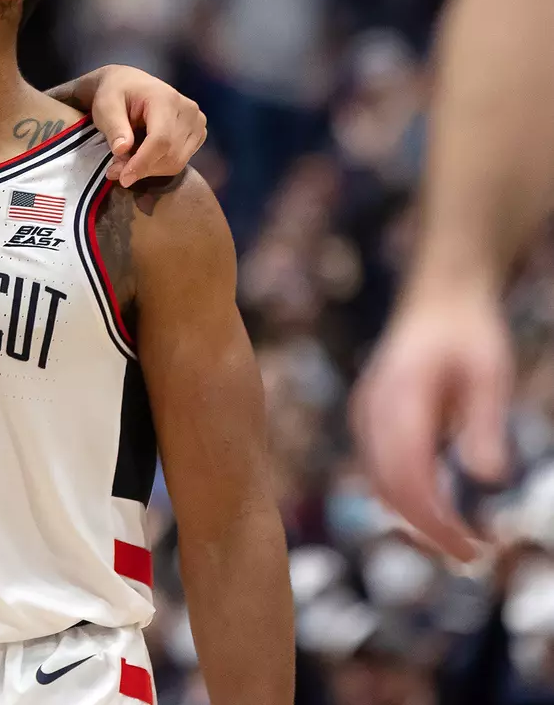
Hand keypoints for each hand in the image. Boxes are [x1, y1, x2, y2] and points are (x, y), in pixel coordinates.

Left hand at [81, 66, 206, 184]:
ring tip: (125, 162)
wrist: (129, 84)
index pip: (161, 139)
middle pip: (170, 154)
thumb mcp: (106, 107)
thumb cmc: (115, 93)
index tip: (124, 179)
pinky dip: (158, 166)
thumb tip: (122, 150)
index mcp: (166, 99)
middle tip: (115, 170)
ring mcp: (197, 122)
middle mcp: (189, 110)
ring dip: (149, 170)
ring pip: (177, 162)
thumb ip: (114, 128)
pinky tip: (141, 157)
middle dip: (142, 169)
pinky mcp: (198, 134)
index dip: (143, 163)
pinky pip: (180, 161)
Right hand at [351, 284, 512, 561]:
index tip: (472, 549)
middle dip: (426, 529)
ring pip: (377, 481)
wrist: (438, 299)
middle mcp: (372, 409)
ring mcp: (364, 413)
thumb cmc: (470, 334)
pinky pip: (376, 468)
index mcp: (400, 397)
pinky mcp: (368, 419)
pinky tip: (437, 509)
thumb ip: (485, 426)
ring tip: (459, 538)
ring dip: (413, 516)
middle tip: (472, 555)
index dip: (435, 520)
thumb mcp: (491, 376)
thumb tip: (488, 480)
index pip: (408, 475)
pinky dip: (403, 496)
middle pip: (388, 486)